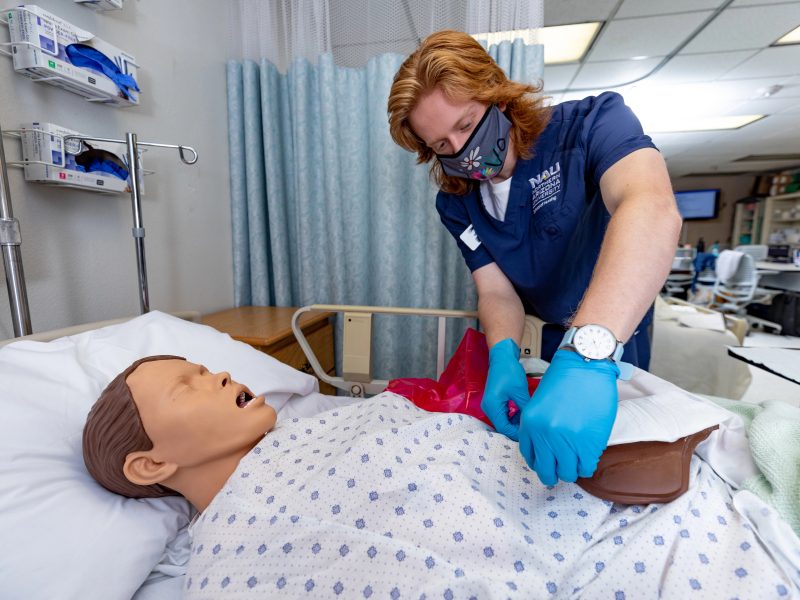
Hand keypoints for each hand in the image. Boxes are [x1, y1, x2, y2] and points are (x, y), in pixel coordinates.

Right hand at [481, 338, 530, 439]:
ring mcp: (490, 405)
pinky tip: (521, 411)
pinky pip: (503, 414)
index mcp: (492, 406)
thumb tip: (531, 423)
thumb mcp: (520, 392)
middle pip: (502, 426)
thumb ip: (524, 409)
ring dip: (515, 422)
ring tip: (528, 418)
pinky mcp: (493, 402)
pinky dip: (512, 415)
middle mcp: (488, 408)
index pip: (504, 428)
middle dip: (516, 428)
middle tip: (531, 427)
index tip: (529, 433)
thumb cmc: (510, 372)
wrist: (502, 357)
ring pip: (503, 420)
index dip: (517, 433)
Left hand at [518, 349, 618, 485]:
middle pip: (547, 472)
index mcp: (530, 425)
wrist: (586, 366)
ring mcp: (568, 441)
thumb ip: (537, 428)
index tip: (547, 463)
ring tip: (576, 461)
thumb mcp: (538, 404)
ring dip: (571, 470)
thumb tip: (544, 453)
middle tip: (560, 469)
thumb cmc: (564, 381)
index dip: (540, 463)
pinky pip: (586, 468)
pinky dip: (586, 466)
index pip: (531, 458)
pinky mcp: (589, 444)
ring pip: (567, 473)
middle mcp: (546, 435)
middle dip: (553, 474)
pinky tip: (587, 456)